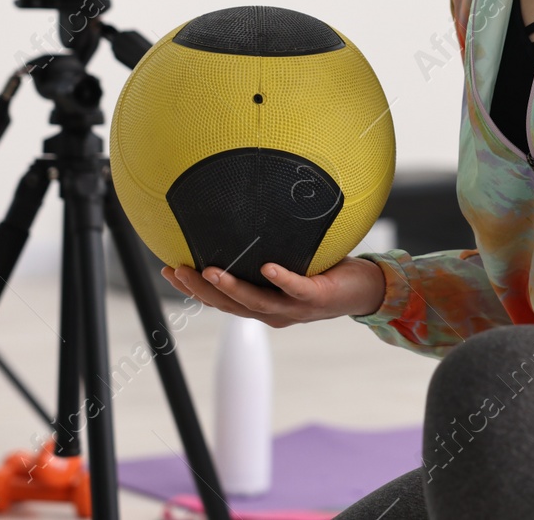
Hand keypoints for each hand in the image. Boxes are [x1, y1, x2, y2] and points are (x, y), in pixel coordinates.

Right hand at [160, 255, 386, 327]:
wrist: (365, 290)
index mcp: (264, 306)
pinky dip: (280, 278)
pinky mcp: (316, 298)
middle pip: (230, 305)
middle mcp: (275, 313)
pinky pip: (296, 289)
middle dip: (201, 290)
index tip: (168, 270)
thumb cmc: (325, 273)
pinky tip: (267, 267)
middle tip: (177, 270)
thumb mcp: (289, 261)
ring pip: (256, 302)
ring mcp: (295, 308)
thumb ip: (266, 250)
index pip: (221, 300)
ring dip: (231, 288)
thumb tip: (241, 219)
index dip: (193, 290)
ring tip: (208, 271)